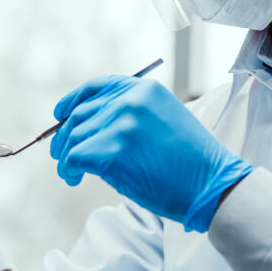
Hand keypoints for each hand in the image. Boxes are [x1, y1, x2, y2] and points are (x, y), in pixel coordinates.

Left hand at [51, 75, 252, 231]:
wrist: (211, 184)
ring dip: (66, 157)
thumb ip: (134, 115)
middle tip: (61, 155)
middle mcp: (131, 100)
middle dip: (65, 136)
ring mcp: (121, 124)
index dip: (73, 100)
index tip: (60, 114)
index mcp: (145, 89)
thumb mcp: (166, 120)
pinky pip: (74, 157)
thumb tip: (93, 127)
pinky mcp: (113, 150)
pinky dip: (69, 169)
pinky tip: (74, 179)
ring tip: (71, 173)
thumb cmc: (191, 162)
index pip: (98, 87)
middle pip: (80, 114)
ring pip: (74, 137)